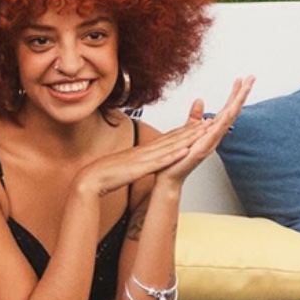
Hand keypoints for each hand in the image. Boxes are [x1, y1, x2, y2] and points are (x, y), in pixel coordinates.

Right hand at [74, 118, 214, 198]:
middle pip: (172, 139)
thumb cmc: (105, 173)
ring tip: (203, 131)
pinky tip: (183, 152)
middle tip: (208, 121)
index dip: (184, 131)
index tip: (198, 124)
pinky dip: (172, 156)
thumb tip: (142, 161)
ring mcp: (143, 158)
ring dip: (186, 139)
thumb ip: (135, 160)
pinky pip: (158, 162)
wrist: (90, 178)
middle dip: (191, 130)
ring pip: (169, 147)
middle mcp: (145, 151)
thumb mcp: (125, 164)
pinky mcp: (139, 168)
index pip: (166, 138)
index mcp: (142, 151)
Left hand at [154, 76, 253, 186]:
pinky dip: (224, 122)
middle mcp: (214, 135)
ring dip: (237, 103)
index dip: (234, 94)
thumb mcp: (186, 131)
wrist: (169, 176)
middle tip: (251, 78)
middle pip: (232, 111)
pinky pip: (216, 133)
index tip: (240, 79)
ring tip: (246, 89)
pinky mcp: (203, 148)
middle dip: (241, 94)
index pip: (226, 109)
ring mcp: (210, 142)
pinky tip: (230, 111)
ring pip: (228, 119)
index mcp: (210, 130)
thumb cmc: (177, 157)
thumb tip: (200, 100)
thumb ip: (194, 117)